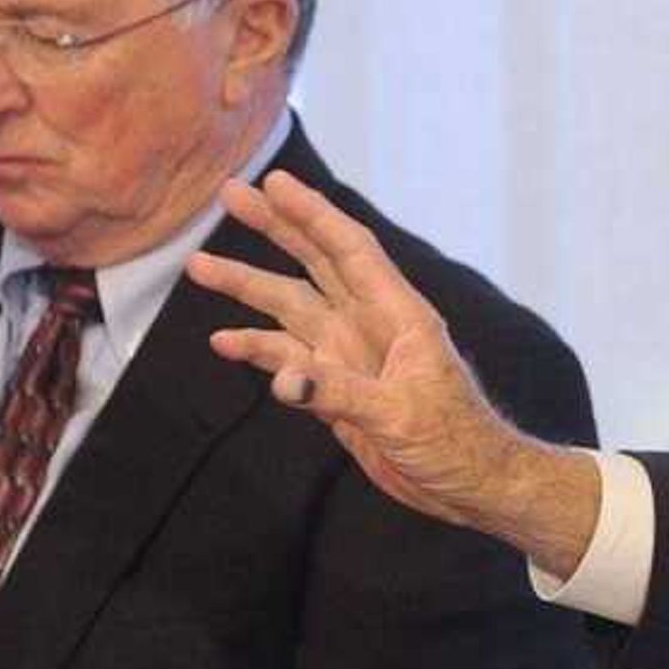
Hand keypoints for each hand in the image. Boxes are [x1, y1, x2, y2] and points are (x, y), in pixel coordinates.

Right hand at [189, 170, 603, 574]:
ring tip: (199, 266)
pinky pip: (288, 359)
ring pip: (291, 308)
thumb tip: (284, 379)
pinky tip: (223, 341)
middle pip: (314, 264)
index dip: (313, 214)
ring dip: (248, 288)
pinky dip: (257, 349)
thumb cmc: (456, 443)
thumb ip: (341, 395)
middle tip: (229, 194)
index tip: (275, 182)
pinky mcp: (335, 390)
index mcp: (399, 316)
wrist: (469, 486)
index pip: (350, 251)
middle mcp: (371, 325)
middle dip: (273, 228)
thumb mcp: (401, 417)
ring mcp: (350, 356)